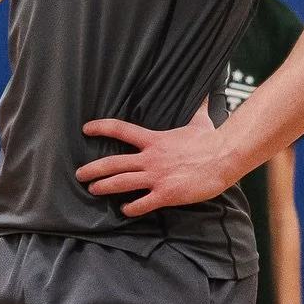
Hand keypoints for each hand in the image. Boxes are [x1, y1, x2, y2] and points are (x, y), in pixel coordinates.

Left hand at [77, 102, 232, 216]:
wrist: (223, 158)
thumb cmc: (212, 140)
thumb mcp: (201, 120)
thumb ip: (198, 108)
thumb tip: (206, 93)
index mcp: (154, 140)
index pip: (121, 130)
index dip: (102, 128)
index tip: (87, 129)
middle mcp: (150, 159)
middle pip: (113, 163)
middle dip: (93, 169)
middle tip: (80, 174)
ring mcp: (156, 177)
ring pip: (121, 183)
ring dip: (104, 187)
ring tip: (93, 190)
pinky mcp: (165, 194)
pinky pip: (142, 204)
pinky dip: (130, 208)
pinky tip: (125, 210)